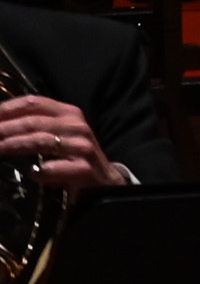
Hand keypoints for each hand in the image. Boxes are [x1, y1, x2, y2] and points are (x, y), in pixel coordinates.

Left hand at [0, 91, 120, 195]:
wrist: (104, 181)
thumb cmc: (72, 156)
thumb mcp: (58, 135)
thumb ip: (34, 127)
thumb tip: (0, 125)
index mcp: (68, 113)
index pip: (34, 102)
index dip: (7, 108)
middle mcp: (76, 125)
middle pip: (33, 122)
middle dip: (3, 129)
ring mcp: (81, 146)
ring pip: (41, 141)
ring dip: (14, 145)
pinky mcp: (84, 168)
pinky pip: (55, 168)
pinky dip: (40, 171)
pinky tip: (30, 172)